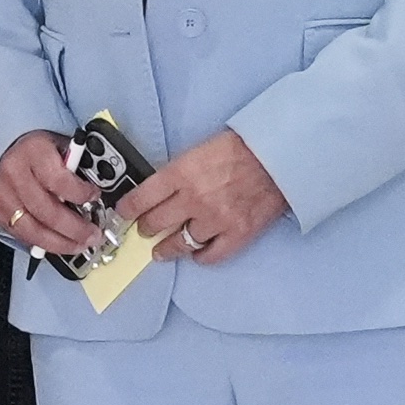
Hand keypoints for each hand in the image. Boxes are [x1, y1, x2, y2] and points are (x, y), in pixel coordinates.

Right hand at [0, 127, 113, 255]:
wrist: (6, 147)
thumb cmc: (38, 148)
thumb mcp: (61, 145)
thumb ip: (78, 165)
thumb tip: (99, 189)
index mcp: (33, 151)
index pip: (58, 180)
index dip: (80, 193)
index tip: (95, 197)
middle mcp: (14, 173)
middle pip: (46, 211)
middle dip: (74, 229)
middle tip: (92, 235)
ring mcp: (2, 193)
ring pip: (32, 229)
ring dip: (60, 243)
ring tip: (78, 245)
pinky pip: (20, 234)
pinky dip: (41, 242)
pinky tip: (58, 244)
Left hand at [122, 130, 290, 267]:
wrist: (280, 156)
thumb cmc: (243, 147)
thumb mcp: (200, 149)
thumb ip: (179, 171)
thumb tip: (160, 190)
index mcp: (182, 173)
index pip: (142, 198)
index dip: (128, 209)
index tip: (123, 214)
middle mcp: (195, 199)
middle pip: (156, 223)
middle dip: (146, 228)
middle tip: (145, 229)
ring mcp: (216, 220)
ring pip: (179, 243)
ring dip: (166, 249)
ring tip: (161, 251)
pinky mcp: (236, 234)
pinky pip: (210, 256)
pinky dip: (200, 257)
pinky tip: (196, 253)